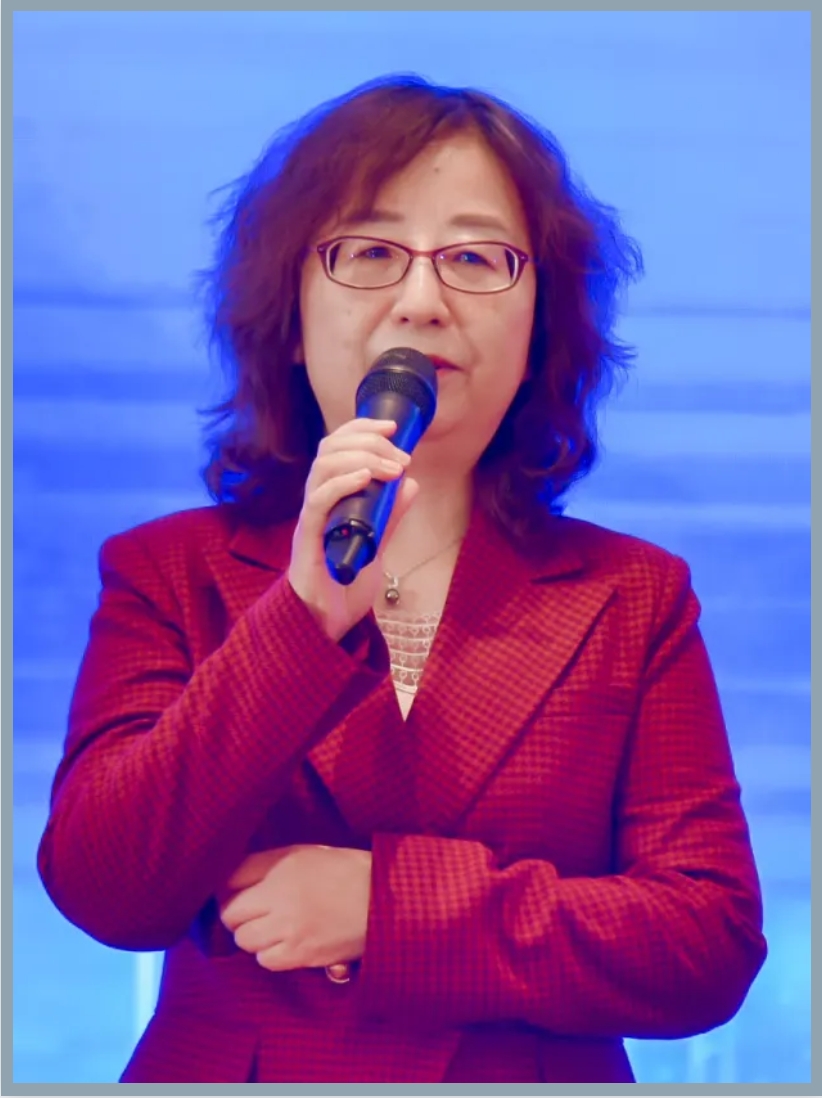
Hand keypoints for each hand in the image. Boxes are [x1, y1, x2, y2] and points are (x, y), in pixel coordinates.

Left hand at [217, 845, 371, 971]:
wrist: (384, 900)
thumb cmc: (347, 871)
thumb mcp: (307, 853)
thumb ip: (270, 864)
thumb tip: (235, 877)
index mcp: (282, 864)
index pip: (230, 877)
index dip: (226, 886)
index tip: (232, 890)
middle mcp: (280, 894)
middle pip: (230, 912)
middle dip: (236, 913)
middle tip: (249, 913)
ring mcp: (289, 927)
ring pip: (244, 939)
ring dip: (252, 936)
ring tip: (269, 929)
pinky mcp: (300, 953)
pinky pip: (265, 960)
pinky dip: (269, 954)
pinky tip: (284, 944)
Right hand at [287, 418, 419, 642]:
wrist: (328, 622)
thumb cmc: (345, 584)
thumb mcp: (377, 542)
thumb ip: (391, 515)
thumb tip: (411, 484)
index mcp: (331, 497)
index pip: (337, 446)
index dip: (362, 428)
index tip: (393, 426)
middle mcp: (316, 501)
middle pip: (329, 449)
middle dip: (368, 441)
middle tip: (401, 456)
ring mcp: (311, 518)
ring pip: (323, 468)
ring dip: (361, 458)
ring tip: (391, 468)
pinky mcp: (308, 538)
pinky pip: (318, 501)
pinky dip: (342, 483)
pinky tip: (365, 478)